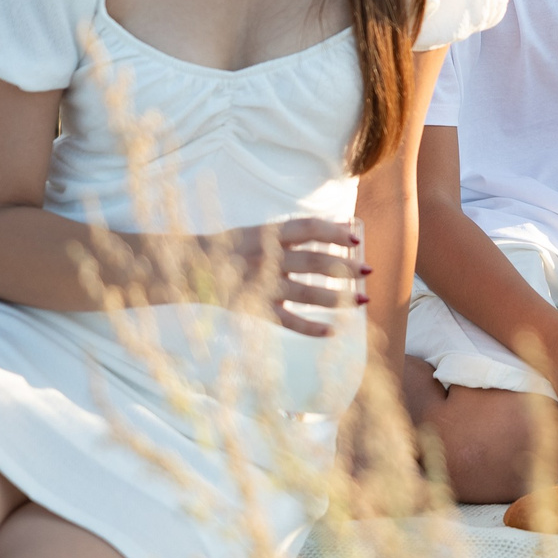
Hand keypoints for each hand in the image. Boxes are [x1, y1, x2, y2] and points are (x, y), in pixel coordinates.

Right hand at [216, 217, 367, 336]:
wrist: (190, 269)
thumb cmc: (231, 248)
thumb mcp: (260, 232)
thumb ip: (295, 232)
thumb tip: (340, 227)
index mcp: (268, 235)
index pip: (307, 229)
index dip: (333, 231)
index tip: (355, 236)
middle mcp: (267, 259)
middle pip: (312, 261)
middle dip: (344, 267)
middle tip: (368, 271)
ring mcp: (261, 285)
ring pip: (305, 292)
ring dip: (336, 298)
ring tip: (361, 301)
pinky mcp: (256, 308)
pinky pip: (286, 320)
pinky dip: (310, 327)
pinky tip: (332, 331)